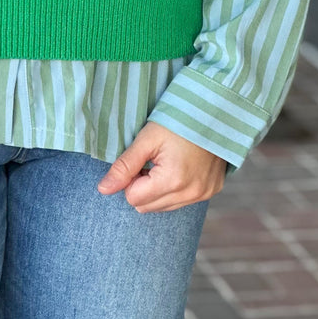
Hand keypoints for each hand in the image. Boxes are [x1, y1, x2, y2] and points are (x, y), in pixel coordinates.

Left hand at [96, 121, 227, 211]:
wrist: (214, 110)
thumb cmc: (178, 121)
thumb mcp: (147, 139)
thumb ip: (124, 166)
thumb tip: (103, 190)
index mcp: (172, 181)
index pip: (133, 198)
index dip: (131, 178)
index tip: (142, 159)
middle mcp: (190, 194)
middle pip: (146, 207)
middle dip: (143, 186)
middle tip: (152, 160)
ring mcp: (203, 194)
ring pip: (163, 207)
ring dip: (158, 189)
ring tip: (167, 162)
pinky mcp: (211, 191)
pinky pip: (182, 201)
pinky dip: (176, 188)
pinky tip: (181, 166)